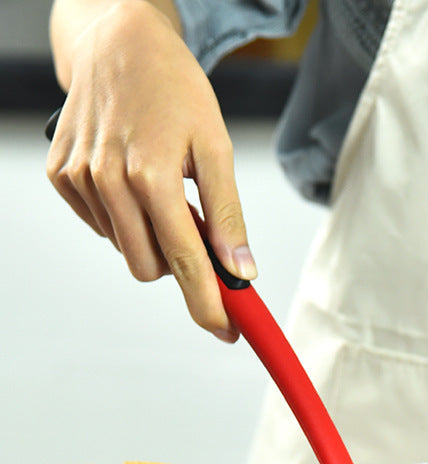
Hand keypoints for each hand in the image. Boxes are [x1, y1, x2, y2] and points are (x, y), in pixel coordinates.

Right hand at [46, 0, 255, 340]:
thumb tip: (242, 272)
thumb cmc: (177, 92)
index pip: (185, 263)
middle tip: (195, 226)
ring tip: (163, 189)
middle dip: (179, 262)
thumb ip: (228, 215)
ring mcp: (79, 180)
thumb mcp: (216, 148)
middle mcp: (108, 182)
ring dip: (151, 236)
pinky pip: (101, 226)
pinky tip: (132, 181)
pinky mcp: (61, 176)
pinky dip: (124, 217)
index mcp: (152, 177)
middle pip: (151, 268)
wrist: (120, 44)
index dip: (208, 303)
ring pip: (126, 250)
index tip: (228, 331)